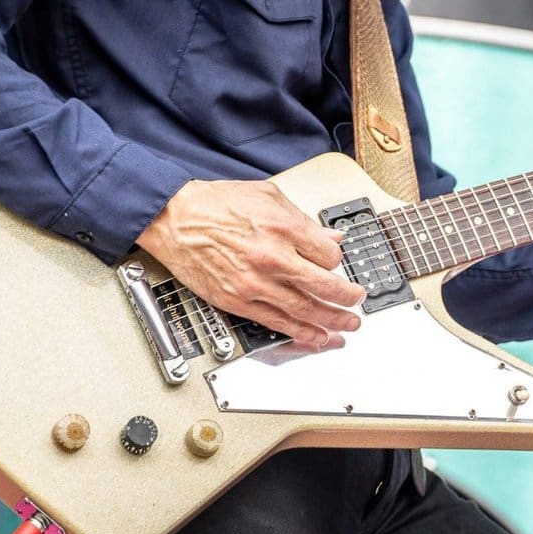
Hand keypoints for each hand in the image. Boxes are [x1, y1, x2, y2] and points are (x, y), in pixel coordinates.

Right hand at [136, 178, 364, 347]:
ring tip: (347, 326)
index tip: (335, 263)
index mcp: (284, 228)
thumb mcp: (268, 196)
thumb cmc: (215, 204)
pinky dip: (300, 333)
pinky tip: (315, 337)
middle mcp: (273, 258)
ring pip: (305, 310)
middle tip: (358, 302)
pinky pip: (276, 322)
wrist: (174, 218)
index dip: (336, 261)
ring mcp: (255, 283)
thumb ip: (303, 219)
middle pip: (325, 286)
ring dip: (332, 321)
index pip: (329, 255)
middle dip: (348, 298)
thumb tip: (330, 236)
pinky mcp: (237, 301)